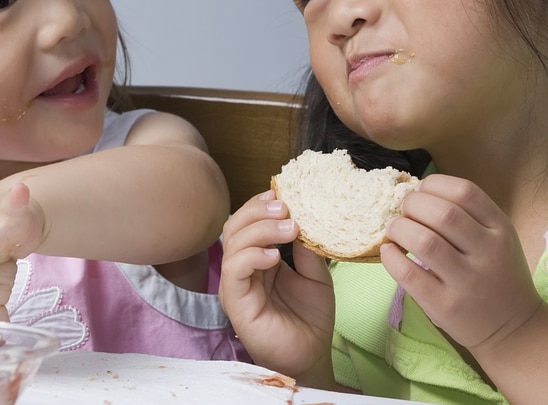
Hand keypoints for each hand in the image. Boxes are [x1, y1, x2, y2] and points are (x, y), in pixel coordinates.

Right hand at [219, 190, 335, 388]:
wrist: (312, 354)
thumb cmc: (310, 317)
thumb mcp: (315, 274)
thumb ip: (306, 248)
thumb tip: (304, 216)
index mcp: (257, 257)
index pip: (248, 221)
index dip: (260, 204)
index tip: (283, 194)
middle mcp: (242, 268)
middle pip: (235, 225)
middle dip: (258, 211)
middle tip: (286, 207)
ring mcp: (235, 284)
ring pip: (232, 242)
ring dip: (260, 229)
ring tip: (289, 228)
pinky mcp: (235, 302)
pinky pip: (234, 270)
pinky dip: (252, 256)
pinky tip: (274, 256)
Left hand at [380, 174, 541, 352]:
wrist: (513, 328)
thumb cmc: (497, 274)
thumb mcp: (497, 237)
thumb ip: (467, 214)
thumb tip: (416, 192)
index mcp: (500, 229)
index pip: (465, 192)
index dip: (434, 184)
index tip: (420, 190)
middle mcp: (487, 253)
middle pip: (442, 213)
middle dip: (412, 204)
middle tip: (404, 211)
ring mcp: (467, 282)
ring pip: (424, 242)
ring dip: (399, 228)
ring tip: (394, 230)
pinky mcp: (445, 306)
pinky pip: (409, 274)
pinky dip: (391, 258)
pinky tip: (389, 252)